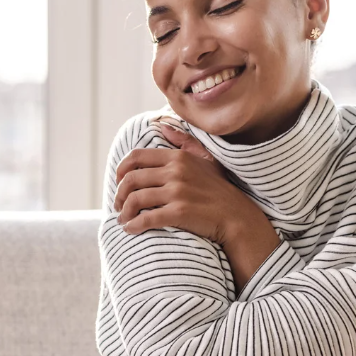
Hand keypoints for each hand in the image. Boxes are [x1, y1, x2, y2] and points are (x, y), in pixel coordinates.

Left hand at [113, 119, 274, 245]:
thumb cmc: (220, 190)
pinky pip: (146, 218)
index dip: (121, 171)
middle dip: (119, 195)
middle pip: (131, 180)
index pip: (136, 157)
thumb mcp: (205, 159)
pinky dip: (133, 225)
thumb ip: (183, 142)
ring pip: (135, 199)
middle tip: (118, 205)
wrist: (237, 217)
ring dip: (124, 212)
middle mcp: (176, 172)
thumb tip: (163, 125)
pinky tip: (131, 229)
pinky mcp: (179, 212)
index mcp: (178, 157)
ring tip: (123, 220)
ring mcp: (178, 192)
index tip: (118, 183)